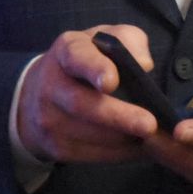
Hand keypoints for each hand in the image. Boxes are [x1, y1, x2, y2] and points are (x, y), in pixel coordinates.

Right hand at [15, 24, 159, 164]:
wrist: (37, 94)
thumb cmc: (85, 62)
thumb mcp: (104, 40)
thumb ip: (129, 40)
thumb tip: (144, 65)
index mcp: (67, 51)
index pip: (77, 57)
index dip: (94, 68)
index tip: (111, 81)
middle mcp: (52, 84)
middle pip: (82, 104)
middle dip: (118, 116)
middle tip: (149, 125)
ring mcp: (49, 119)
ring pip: (89, 134)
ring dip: (124, 139)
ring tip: (155, 138)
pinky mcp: (55, 147)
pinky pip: (92, 154)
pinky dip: (121, 153)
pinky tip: (140, 148)